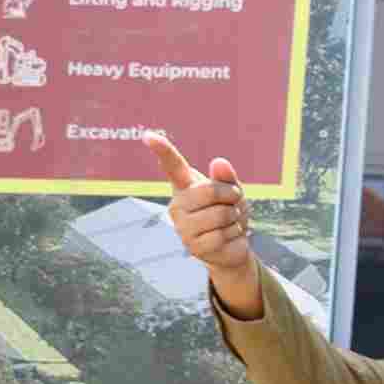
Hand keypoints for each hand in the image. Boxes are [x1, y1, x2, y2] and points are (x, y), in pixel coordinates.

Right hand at [144, 131, 258, 314]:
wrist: (231, 247)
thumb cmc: (228, 213)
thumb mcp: (232, 191)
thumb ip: (226, 177)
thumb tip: (219, 162)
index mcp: (185, 187)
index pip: (173, 165)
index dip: (162, 150)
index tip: (148, 135)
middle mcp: (178, 205)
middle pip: (210, 191)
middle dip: (232, 196)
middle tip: (233, 203)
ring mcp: (182, 227)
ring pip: (221, 214)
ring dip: (235, 218)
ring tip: (230, 223)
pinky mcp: (193, 247)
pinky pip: (223, 234)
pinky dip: (234, 235)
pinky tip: (228, 238)